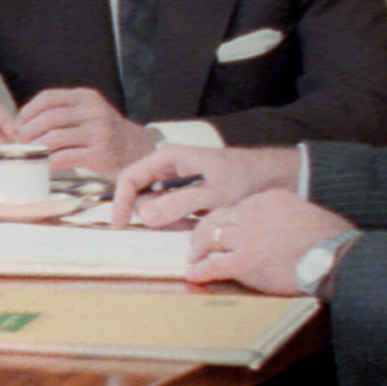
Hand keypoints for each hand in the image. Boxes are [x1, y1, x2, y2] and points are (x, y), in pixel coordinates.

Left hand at [11, 85, 157, 173]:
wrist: (139, 150)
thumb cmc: (107, 134)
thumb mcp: (89, 113)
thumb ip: (63, 114)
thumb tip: (23, 125)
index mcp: (86, 97)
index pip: (48, 97)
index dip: (27, 111)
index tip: (19, 124)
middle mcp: (93, 111)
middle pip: (48, 118)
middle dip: (28, 132)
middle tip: (21, 143)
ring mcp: (98, 132)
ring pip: (53, 138)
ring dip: (36, 148)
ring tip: (31, 154)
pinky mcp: (100, 153)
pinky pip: (64, 157)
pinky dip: (50, 162)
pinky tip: (46, 165)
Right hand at [110, 141, 297, 228]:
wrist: (266, 177)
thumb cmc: (240, 179)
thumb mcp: (211, 194)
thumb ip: (177, 204)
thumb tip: (145, 217)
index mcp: (167, 158)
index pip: (129, 179)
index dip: (120, 203)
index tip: (120, 227)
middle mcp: (165, 167)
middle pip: (141, 196)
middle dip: (154, 216)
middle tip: (182, 224)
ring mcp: (172, 180)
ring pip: (155, 207)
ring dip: (169, 220)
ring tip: (196, 220)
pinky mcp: (182, 192)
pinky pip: (168, 211)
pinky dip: (179, 221)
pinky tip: (198, 221)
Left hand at [180, 192, 352, 293]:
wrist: (335, 256)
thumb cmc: (332, 240)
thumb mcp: (308, 214)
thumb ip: (288, 216)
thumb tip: (283, 228)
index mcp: (269, 199)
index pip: (238, 207)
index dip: (227, 221)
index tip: (224, 230)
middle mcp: (253, 212)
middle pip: (217, 218)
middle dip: (205, 232)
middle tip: (199, 245)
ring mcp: (246, 236)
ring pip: (209, 237)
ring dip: (198, 250)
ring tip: (194, 259)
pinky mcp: (243, 261)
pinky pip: (212, 264)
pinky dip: (200, 269)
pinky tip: (195, 274)